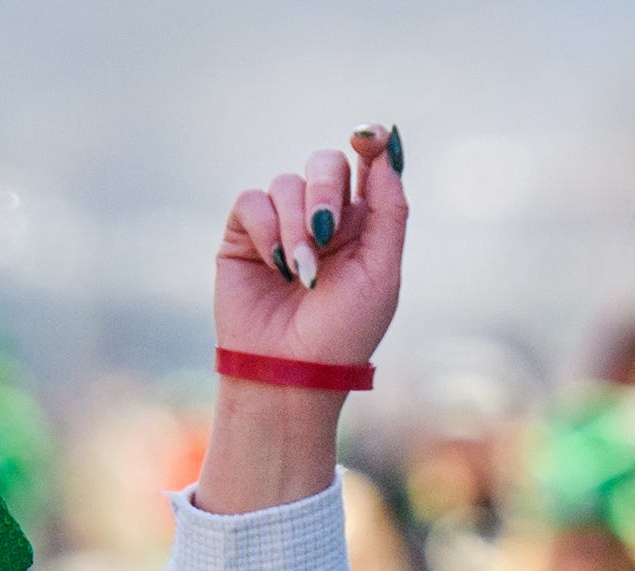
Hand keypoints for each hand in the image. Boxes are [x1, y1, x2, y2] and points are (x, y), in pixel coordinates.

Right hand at [194, 126, 409, 517]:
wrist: (292, 372)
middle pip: (326, 163)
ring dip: (297, 226)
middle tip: (326, 234)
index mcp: (362, 227)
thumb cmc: (344, 333)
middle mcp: (322, 219)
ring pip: (288, 182)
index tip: (367, 135)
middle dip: (327, 191)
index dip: (368, 142)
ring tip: (302, 276)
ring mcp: (281, 224)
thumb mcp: (381, 273)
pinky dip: (267, 229)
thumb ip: (389, 210)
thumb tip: (388, 148)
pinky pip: (253, 200)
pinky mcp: (244, 234)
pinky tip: (277, 266)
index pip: (366, 166)